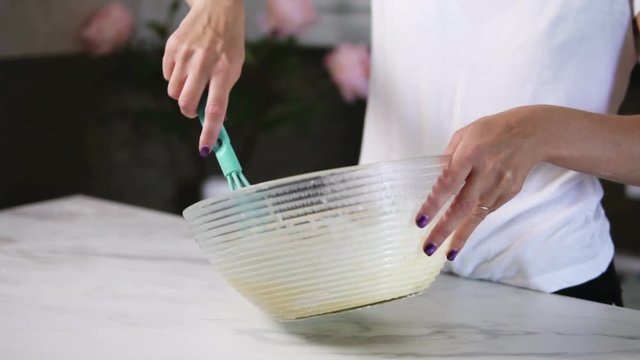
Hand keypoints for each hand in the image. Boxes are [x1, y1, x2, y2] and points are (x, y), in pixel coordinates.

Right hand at [163, 0, 244, 154]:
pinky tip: (186, 64)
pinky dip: (175, 77)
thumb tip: (211, 117)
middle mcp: (203, 63)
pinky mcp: (171, 48)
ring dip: (182, 93)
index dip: (209, 131)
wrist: (217, 8)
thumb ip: (222, 91)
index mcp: (224, 71)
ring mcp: (185, 55)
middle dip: (189, 111)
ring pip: (174, 92)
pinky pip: (167, 76)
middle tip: (195, 107)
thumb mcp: (234, 66)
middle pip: (186, 103)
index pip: (216, 108)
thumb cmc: (229, 43)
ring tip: (194, 78)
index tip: (205, 148)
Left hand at [415, 106, 547, 260]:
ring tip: (446, 253)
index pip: (448, 183)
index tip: (421, 221)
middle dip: (444, 229)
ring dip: (461, 236)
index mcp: (471, 153)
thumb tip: (436, 182)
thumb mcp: (464, 135)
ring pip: (477, 216)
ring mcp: (500, 185)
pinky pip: (487, 211)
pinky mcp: (509, 193)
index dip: (434, 204)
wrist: (531, 134)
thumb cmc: (491, 132)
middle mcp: (486, 172)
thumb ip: (448, 158)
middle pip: (462, 206)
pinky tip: (462, 235)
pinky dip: (474, 224)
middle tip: (429, 248)